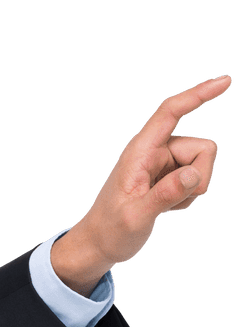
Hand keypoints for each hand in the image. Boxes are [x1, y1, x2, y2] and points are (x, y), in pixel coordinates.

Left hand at [52, 75, 227, 295]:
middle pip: (203, 148)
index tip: (225, 81)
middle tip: (172, 202)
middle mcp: (153, 152)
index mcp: (140, 152)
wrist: (101, 244)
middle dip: (201, 176)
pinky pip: (197, 180)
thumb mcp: (136, 217)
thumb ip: (164, 195)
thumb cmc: (111, 230)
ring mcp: (162, 164)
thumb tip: (193, 174)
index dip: (198, 95)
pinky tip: (166, 208)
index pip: (171, 112)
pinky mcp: (169, 177)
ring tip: (163, 205)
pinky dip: (188, 197)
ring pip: (203, 166)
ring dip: (192, 190)